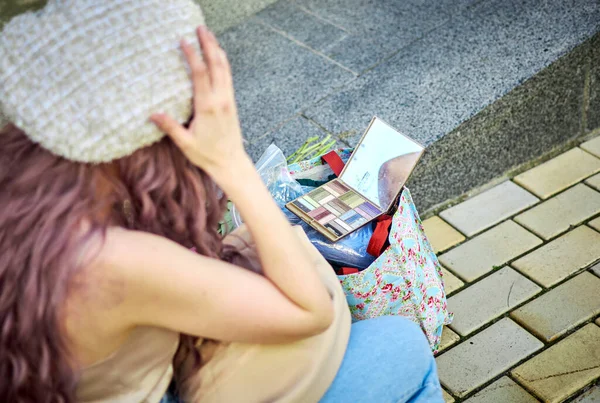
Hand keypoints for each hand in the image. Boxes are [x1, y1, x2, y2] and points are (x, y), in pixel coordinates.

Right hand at [150, 26, 246, 174]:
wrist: (231, 162)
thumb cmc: (207, 154)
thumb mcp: (185, 143)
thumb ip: (170, 127)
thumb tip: (152, 114)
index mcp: (208, 107)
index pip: (200, 74)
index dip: (192, 55)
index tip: (184, 40)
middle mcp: (221, 99)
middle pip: (216, 64)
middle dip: (208, 44)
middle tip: (200, 28)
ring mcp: (228, 99)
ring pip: (225, 68)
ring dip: (217, 49)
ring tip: (208, 35)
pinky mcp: (231, 102)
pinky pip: (228, 77)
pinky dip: (223, 62)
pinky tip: (218, 55)